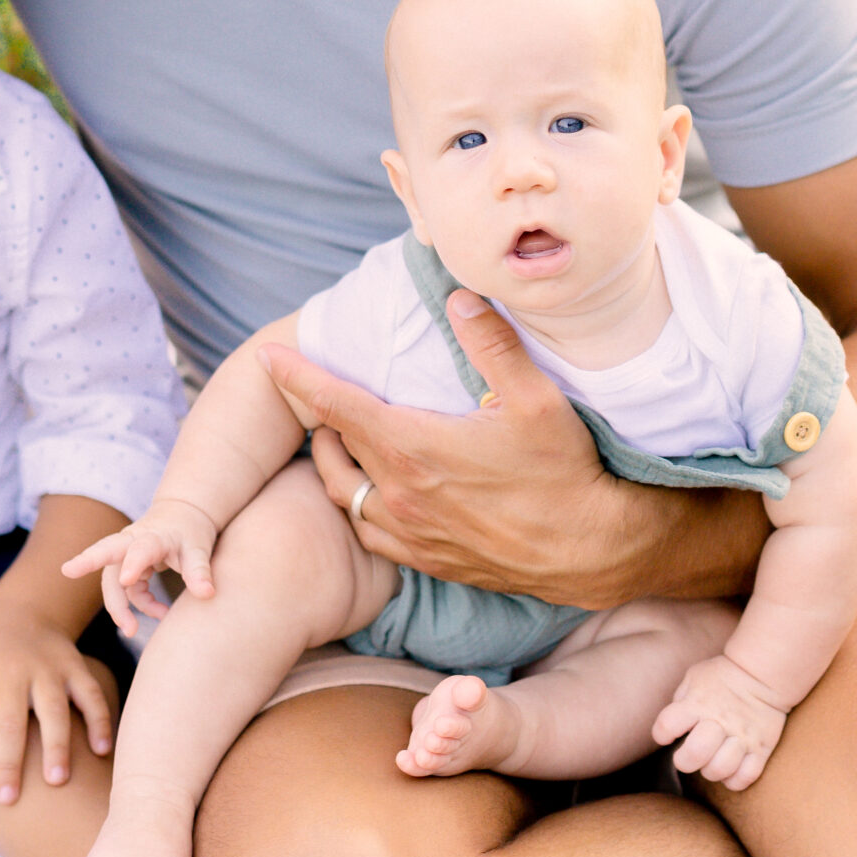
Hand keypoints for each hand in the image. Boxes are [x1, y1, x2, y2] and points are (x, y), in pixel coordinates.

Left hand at [0, 599, 114, 802]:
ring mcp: (47, 668)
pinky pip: (91, 695)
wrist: (21, 611)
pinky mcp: (75, 666)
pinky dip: (99, 720)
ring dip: (57, 746)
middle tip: (9, 798)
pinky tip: (100, 750)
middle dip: (10, 763)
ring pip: (54, 709)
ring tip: (57, 781)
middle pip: (11, 722)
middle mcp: (12, 670)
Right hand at [60, 504, 218, 633]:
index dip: (133, 563)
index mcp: (153, 536)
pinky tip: (160, 613)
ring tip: (132, 630)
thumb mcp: (199, 548)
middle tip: (68, 570)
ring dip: (120, 607)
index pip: (141, 549)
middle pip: (107, 552)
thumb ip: (200, 571)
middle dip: (88, 560)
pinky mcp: (127, 566)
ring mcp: (126, 554)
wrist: (183, 516)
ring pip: (113, 582)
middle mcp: (133, 542)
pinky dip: (140, 605)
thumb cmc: (191, 531)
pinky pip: (127, 591)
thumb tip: (207, 595)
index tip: (126, 579)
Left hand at [261, 290, 705, 609]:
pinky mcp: (426, 559)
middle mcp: (400, 493)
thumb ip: (491, 344)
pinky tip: (373, 492)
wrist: (589, 551)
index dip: (298, 378)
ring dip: (334, 462)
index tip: (267, 357)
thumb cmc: (564, 473)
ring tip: (337, 438)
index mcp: (414, 448)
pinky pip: (369, 531)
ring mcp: (409, 531)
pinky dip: (358, 505)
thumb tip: (458, 297)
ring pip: (343, 493)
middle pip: (334, 447)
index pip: (336, 405)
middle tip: (317, 391)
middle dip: (320, 415)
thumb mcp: (537, 399)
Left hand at [652, 653, 790, 791]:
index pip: (667, 725)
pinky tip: (730, 769)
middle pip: (695, 753)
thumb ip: (680, 702)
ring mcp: (742, 737)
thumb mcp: (694, 678)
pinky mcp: (762, 748)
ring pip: (721, 769)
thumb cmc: (722, 676)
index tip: (667, 734)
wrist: (763, 673)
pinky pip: (746, 777)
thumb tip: (670, 728)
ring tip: (712, 761)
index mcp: (697, 703)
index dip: (661, 733)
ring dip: (711, 771)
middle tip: (689, 756)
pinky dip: (735, 779)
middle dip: (685, 761)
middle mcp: (719, 721)